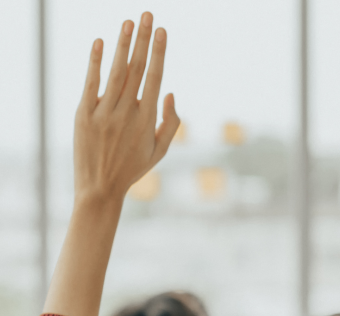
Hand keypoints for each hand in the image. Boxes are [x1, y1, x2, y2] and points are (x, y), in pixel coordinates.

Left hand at [74, 12, 179, 203]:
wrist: (100, 187)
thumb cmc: (132, 169)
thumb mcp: (159, 151)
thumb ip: (170, 122)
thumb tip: (169, 92)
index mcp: (147, 121)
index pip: (154, 78)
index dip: (158, 52)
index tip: (162, 31)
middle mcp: (126, 113)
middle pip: (136, 68)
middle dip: (143, 39)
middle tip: (147, 15)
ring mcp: (103, 113)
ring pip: (115, 72)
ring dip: (122, 45)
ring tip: (129, 22)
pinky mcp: (83, 115)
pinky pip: (90, 83)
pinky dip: (95, 62)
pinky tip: (100, 42)